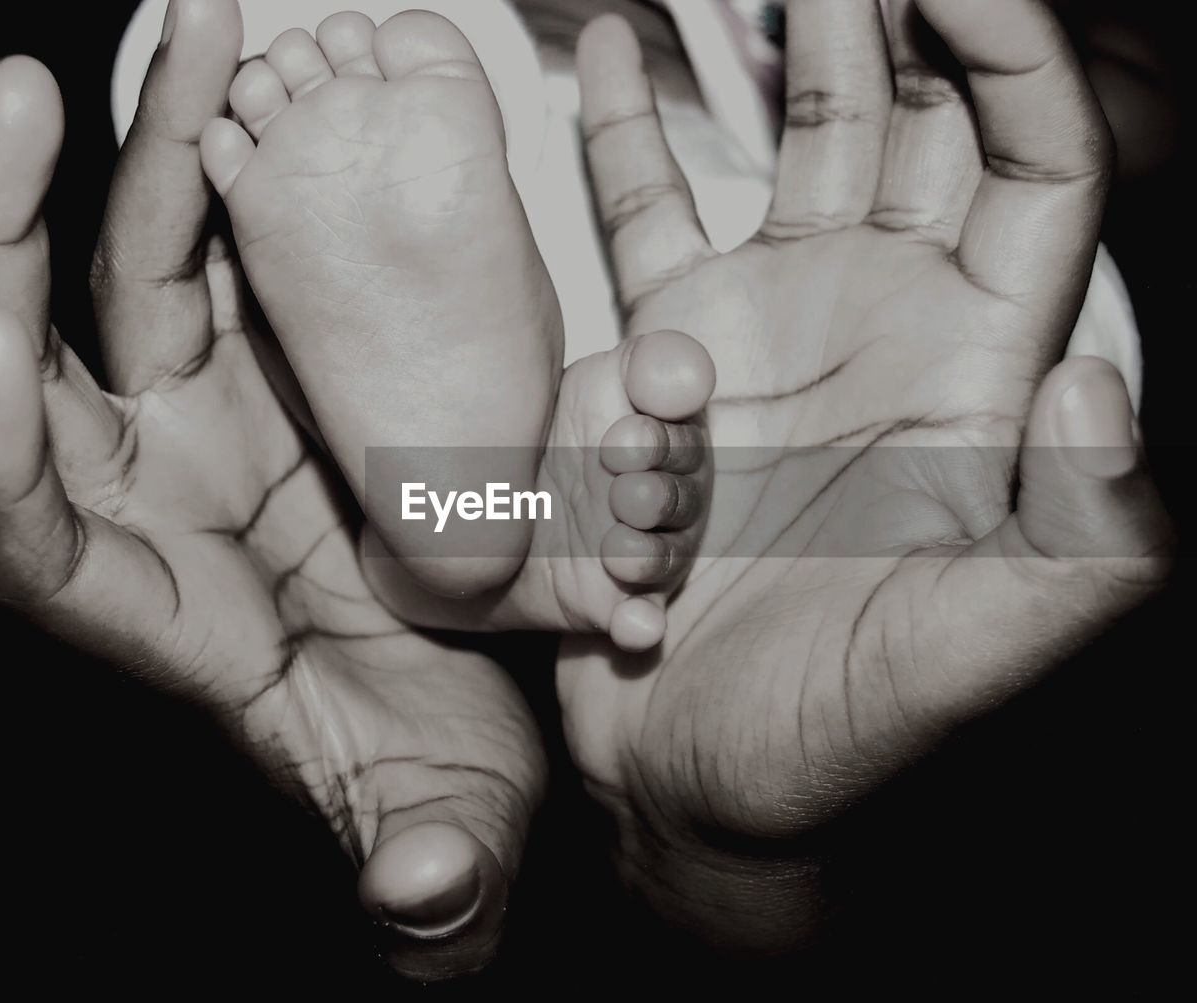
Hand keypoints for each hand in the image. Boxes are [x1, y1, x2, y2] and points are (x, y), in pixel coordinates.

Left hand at [0, 0, 542, 978]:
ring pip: (135, 274)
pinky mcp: (273, 379)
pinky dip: (222, 175)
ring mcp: (208, 427)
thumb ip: (422, 874)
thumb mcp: (442, 831)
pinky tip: (244, 93)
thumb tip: (419, 904)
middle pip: (34, 363)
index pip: (25, 532)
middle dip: (5, 238)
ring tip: (186, 30)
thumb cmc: (439, 774)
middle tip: (16, 105)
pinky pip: (224, 258)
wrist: (473, 710)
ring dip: (143, 157)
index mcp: (156, 614)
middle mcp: (152, 502)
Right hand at [558, 0, 1172, 949]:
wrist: (697, 782)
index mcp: (972, 375)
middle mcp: (879, 331)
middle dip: (899, 6)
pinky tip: (601, 59)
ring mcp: (768, 336)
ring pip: (791, 149)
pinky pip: (648, 225)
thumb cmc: (832, 742)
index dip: (1012, 53)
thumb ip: (1063, 553)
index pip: (1029, 168)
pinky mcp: (666, 363)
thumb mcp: (957, 666)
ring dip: (784, 37)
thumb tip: (1096, 391)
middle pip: (917, 124)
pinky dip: (623, 142)